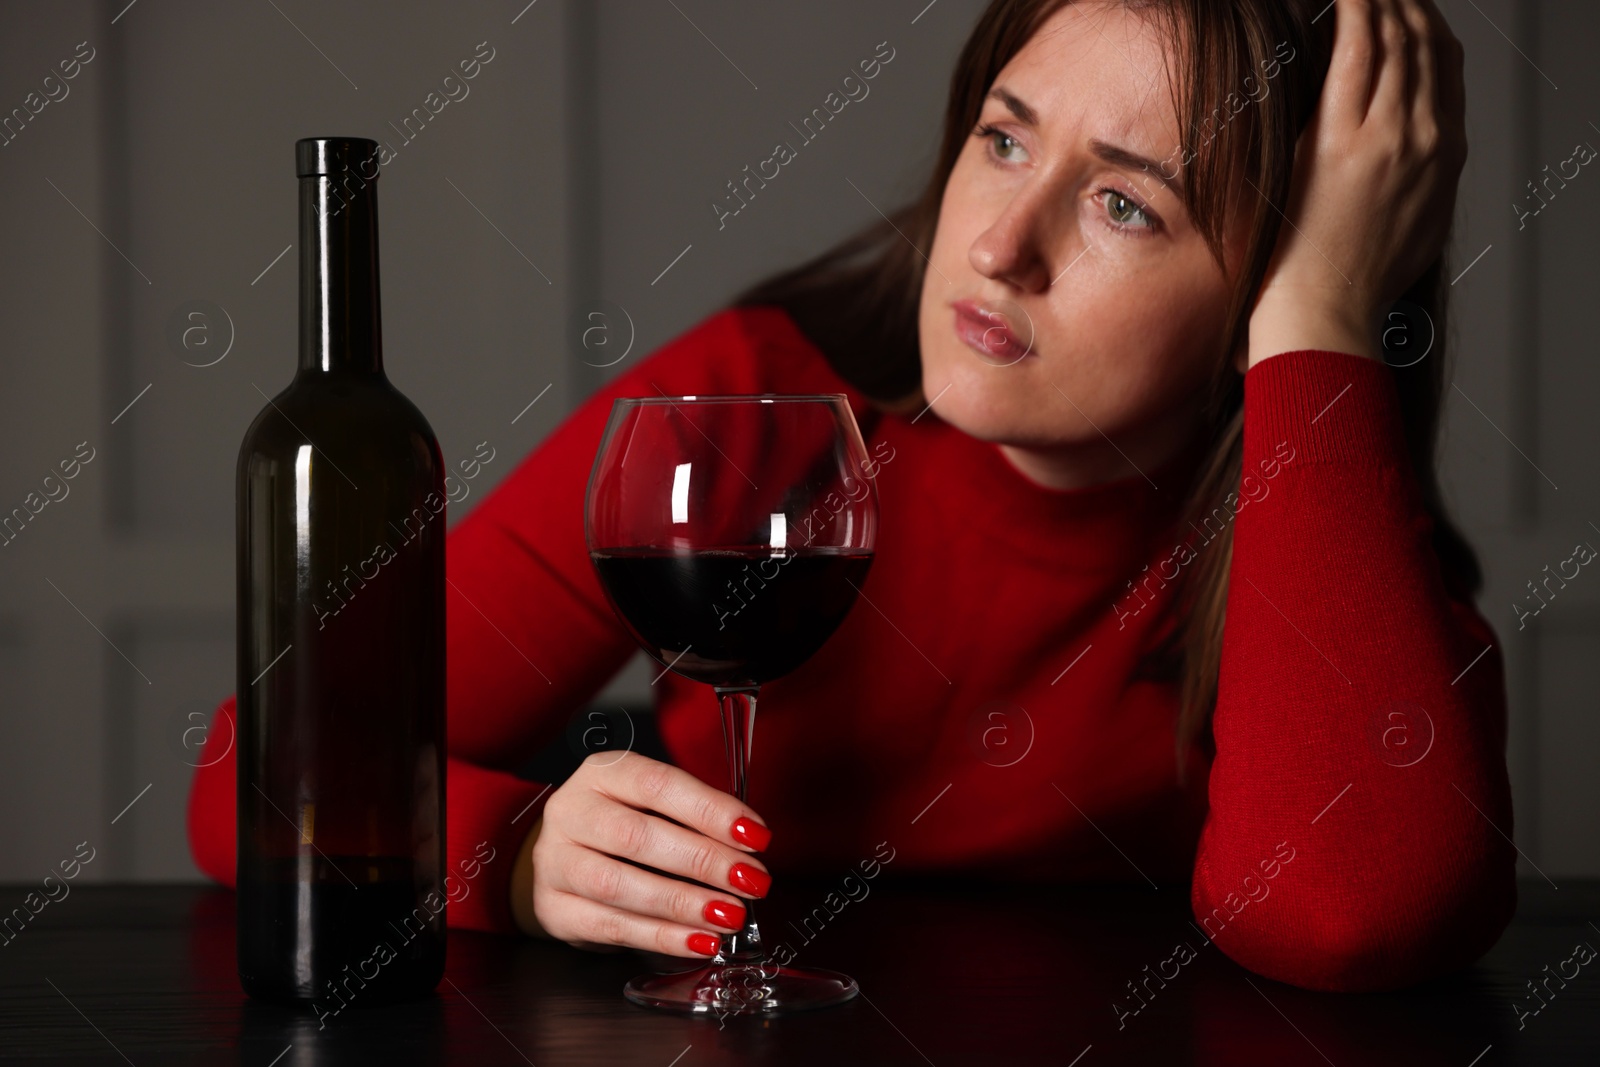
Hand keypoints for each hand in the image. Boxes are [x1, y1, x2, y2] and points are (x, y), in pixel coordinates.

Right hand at [519, 751, 772, 957]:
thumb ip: (694, 817)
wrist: (565, 859)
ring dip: (682, 904)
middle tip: (750, 880)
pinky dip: (662, 937)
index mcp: (602, 773)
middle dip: (702, 860)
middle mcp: (570, 812)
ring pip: (618, 885)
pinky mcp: (554, 910)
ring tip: (729, 915)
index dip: (710, 810)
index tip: (754, 835)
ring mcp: (555, 862)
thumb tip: (748, 846)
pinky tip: (699, 941)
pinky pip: (611, 926)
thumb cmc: (622, 824)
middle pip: (636, 836)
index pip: (658, 784)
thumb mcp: (652, 804)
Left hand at [1246, 0, 1465, 368]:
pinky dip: (1356, 11)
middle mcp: (1428, 138)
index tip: (1407, 12)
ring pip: (1397, 41)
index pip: (1447, 70)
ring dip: (1381, 1)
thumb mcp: (1414, 227)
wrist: (1328, 312)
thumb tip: (1409, 164)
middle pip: (1428, 45)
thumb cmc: (1354, 283)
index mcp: (1445, 158)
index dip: (1427, 30)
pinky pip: (1357, 51)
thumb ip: (1419, 184)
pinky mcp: (1344, 137)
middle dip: (1406, 5)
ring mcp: (1389, 135)